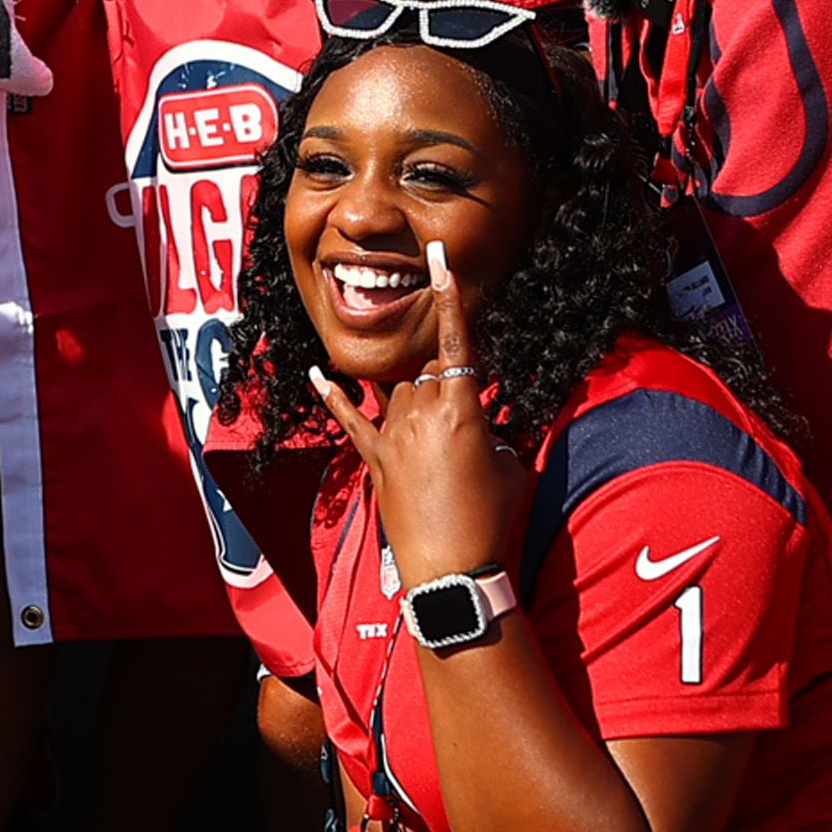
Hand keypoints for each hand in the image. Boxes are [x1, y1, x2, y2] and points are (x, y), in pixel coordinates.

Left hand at [307, 241, 530, 590]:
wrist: (451, 571)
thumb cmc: (491, 520)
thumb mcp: (513, 467)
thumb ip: (497, 436)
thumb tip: (485, 432)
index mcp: (461, 410)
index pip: (458, 343)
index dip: (451, 299)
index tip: (439, 260)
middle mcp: (422, 413)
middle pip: (432, 371)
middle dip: (450, 382)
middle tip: (469, 425)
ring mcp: (394, 436)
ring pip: (403, 391)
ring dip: (420, 399)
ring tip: (441, 438)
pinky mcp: (375, 460)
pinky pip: (351, 419)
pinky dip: (334, 395)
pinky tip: (317, 372)